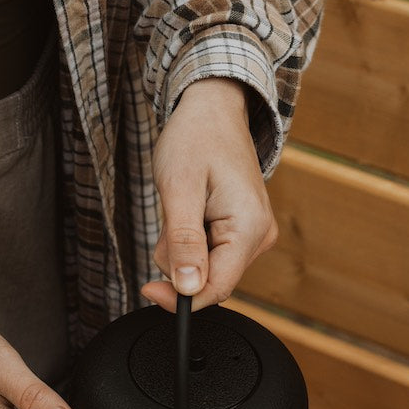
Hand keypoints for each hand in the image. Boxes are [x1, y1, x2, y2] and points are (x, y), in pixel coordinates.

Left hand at [141, 77, 277, 310]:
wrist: (213, 110)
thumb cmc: (195, 138)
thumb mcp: (179, 188)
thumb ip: (183, 242)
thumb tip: (188, 290)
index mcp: (250, 227)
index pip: (217, 289)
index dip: (180, 299)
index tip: (148, 289)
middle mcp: (260, 236)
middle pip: (209, 279)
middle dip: (178, 261)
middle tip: (169, 218)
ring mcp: (254, 236)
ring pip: (206, 269)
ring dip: (181, 249)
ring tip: (181, 206)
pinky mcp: (243, 233)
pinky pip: (209, 255)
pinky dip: (189, 241)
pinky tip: (190, 211)